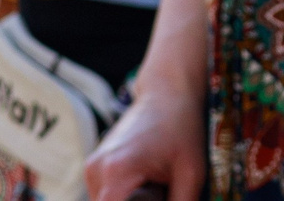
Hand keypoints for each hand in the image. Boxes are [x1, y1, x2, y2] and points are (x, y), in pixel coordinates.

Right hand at [85, 81, 206, 200]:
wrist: (168, 92)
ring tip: (158, 187)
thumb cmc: (183, 128)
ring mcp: (91, 168)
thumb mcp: (191, 172)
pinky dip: (126, 197)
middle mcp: (96, 171)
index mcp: (117, 172)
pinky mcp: (94, 167)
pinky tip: (150, 184)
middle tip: (160, 191)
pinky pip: (106, 195)